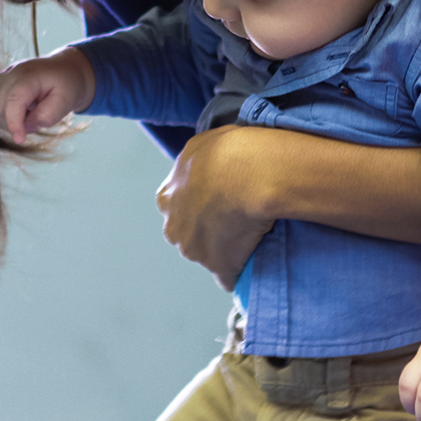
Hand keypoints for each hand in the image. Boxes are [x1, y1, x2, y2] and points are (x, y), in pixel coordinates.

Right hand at [0, 47, 95, 143]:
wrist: (66, 70)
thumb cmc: (67, 85)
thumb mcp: (67, 101)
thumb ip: (48, 115)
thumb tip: (27, 124)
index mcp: (30, 74)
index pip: (13, 100)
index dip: (13, 123)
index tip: (20, 140)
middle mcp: (11, 73)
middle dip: (14, 124)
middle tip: (36, 123)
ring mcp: (2, 77)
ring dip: (7, 121)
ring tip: (29, 116)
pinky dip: (3, 117)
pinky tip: (21, 113)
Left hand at [156, 125, 274, 289]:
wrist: (252, 173)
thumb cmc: (229, 151)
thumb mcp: (203, 144)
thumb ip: (197, 163)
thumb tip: (205, 167)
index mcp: (167, 197)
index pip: (177, 207)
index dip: (197, 203)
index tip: (216, 200)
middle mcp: (174, 227)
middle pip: (188, 234)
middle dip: (206, 230)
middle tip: (234, 217)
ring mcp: (195, 251)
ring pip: (208, 254)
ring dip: (224, 249)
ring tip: (250, 234)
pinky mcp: (219, 267)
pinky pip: (229, 276)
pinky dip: (238, 270)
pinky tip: (252, 261)